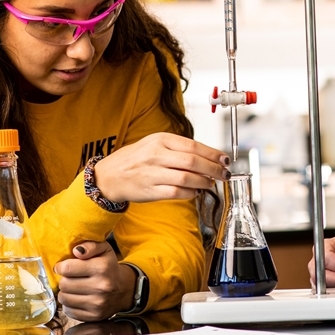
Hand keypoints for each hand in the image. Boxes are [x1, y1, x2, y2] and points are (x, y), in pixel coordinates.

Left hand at [54, 241, 134, 320]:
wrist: (124, 290)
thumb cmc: (109, 267)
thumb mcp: (104, 250)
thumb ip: (90, 245)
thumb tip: (76, 251)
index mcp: (102, 268)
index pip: (67, 268)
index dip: (60, 267)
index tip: (62, 267)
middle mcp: (101, 287)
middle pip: (64, 284)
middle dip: (64, 280)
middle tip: (70, 278)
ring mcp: (98, 304)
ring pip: (64, 298)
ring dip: (65, 292)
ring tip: (73, 288)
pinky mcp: (94, 316)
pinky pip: (69, 311)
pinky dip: (69, 305)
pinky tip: (77, 298)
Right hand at [93, 133, 228, 202]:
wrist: (110, 175)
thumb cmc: (136, 159)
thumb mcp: (155, 144)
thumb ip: (179, 148)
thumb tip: (208, 156)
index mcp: (160, 140)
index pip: (193, 146)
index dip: (213, 154)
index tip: (225, 159)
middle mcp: (156, 155)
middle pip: (193, 162)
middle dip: (213, 169)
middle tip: (224, 174)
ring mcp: (152, 173)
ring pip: (186, 178)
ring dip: (203, 182)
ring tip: (211, 183)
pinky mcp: (149, 190)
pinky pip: (176, 193)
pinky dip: (190, 194)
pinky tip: (195, 192)